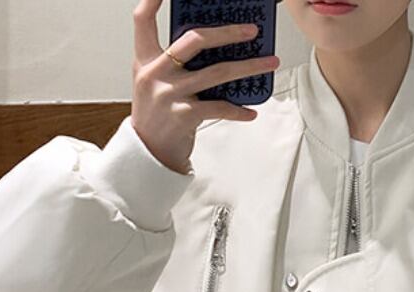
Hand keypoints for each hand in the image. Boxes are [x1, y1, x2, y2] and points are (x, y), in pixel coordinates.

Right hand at [130, 0, 279, 173]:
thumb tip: (213, 47)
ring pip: (217, 73)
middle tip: (252, 31)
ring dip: (249, 67)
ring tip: (270, 63)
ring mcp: (170, 94)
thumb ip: (173, 64)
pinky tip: (251, 112)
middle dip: (228, 33)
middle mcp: (155, 73)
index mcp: (145, 60)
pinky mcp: (184, 116)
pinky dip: (238, 110)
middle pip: (195, 40)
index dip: (153, 0)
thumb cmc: (157, 117)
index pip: (143, 21)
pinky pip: (219, 108)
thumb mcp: (154, 84)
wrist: (148, 154)